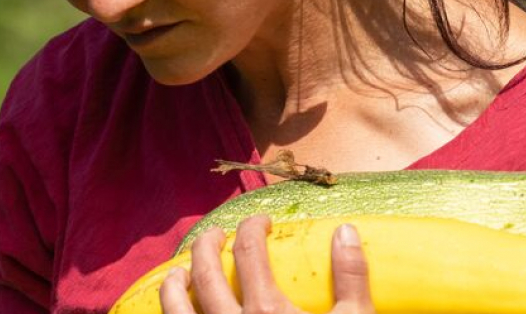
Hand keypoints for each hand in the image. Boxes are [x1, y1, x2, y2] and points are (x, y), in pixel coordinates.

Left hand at [160, 215, 373, 313]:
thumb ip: (352, 276)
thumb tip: (345, 230)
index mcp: (267, 310)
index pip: (250, 251)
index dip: (253, 227)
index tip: (261, 221)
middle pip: (205, 271)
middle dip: (207, 244)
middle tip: (215, 234)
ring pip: (176, 308)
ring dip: (174, 283)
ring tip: (179, 272)